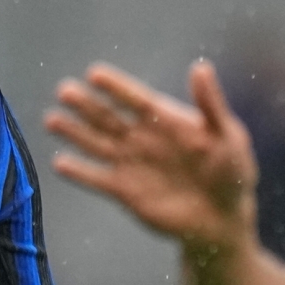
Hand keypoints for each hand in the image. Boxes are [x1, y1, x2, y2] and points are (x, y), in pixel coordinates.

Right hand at [45, 60, 257, 251]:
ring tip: (51, 119)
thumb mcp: (228, 135)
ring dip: (73, 132)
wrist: (222, 218)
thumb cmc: (233, 173)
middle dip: (86, 105)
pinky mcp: (122, 191)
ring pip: (95, 144)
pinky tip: (59, 162)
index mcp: (164, 120)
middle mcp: (141, 138)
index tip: (94, 73)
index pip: (134, 98)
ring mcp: (129, 164)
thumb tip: (200, 67)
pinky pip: (95, 179)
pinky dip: (78, 172)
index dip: (116, 87)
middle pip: (107, 117)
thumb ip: (210, 104)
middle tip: (64, 90)